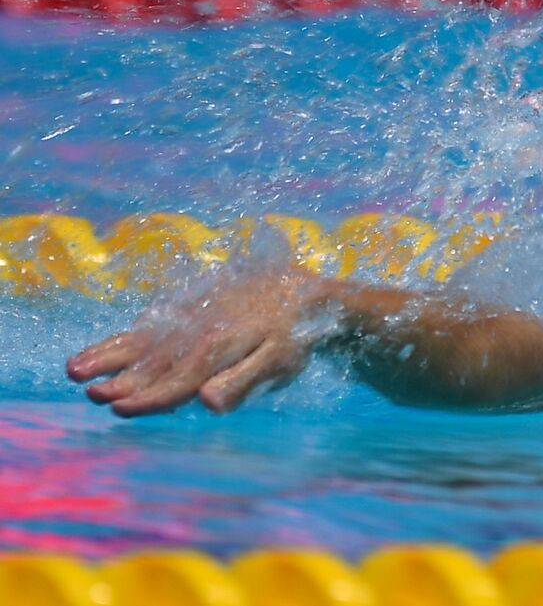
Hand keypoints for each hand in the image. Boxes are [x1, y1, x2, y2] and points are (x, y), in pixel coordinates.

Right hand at [66, 268, 332, 416]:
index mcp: (217, 350)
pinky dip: (132, 334)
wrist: (309, 291)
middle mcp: (199, 333)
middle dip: (120, 379)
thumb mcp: (278, 362)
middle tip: (86, 389)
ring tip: (75, 366)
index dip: (148, 398)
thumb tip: (206, 402)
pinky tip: (113, 343)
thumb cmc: (295, 334)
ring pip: (146, 342)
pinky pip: (157, 322)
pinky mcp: (197, 307)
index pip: (176, 382)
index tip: (117, 409)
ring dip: (111, 354)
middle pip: (153, 363)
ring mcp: (195, 318)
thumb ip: (241, 381)